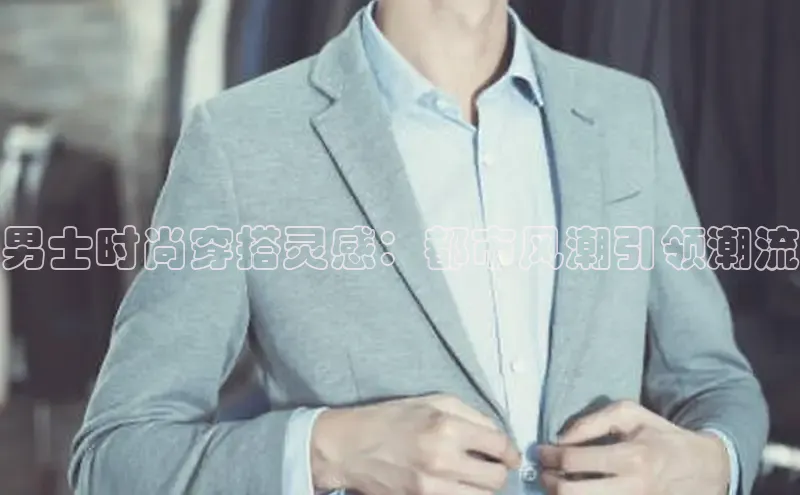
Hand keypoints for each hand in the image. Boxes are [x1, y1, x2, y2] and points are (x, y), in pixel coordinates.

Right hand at [311, 394, 520, 494]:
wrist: (350, 447)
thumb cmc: (392, 418)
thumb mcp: (432, 402)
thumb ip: (470, 414)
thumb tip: (497, 434)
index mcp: (448, 426)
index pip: (499, 445)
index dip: (510, 452)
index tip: (509, 456)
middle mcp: (444, 458)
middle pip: (496, 478)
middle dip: (498, 471)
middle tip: (491, 467)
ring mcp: (433, 487)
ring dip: (483, 489)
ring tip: (473, 479)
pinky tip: (457, 487)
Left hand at [538, 400, 729, 494]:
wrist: (706, 468)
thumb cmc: (662, 436)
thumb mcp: (630, 414)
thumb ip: (591, 422)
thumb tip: (560, 439)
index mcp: (632, 458)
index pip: (574, 460)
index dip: (549, 456)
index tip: (541, 452)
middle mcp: (634, 488)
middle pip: (572, 494)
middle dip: (549, 482)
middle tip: (543, 472)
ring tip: (556, 484)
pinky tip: (577, 491)